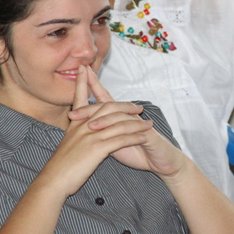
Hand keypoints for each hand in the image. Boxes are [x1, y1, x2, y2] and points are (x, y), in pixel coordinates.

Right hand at [40, 66, 154, 198]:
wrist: (53, 180)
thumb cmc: (60, 166)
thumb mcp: (67, 144)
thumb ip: (75, 134)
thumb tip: (81, 130)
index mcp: (75, 123)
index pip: (80, 97)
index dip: (83, 82)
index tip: (84, 68)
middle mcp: (83, 125)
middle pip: (108, 108)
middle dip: (125, 106)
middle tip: (138, 106)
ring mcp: (91, 135)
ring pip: (118, 123)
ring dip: (136, 123)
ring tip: (148, 123)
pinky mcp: (97, 148)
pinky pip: (121, 139)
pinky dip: (134, 137)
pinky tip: (144, 137)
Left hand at [69, 66, 186, 177]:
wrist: (160, 161)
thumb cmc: (137, 151)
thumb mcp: (114, 142)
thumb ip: (102, 133)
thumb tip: (82, 130)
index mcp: (118, 117)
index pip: (103, 98)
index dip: (92, 85)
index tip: (80, 72)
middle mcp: (127, 116)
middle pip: (107, 105)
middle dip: (91, 105)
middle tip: (74, 110)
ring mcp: (138, 123)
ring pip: (118, 117)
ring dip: (103, 120)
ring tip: (88, 126)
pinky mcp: (147, 133)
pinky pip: (133, 130)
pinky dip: (121, 132)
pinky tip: (113, 136)